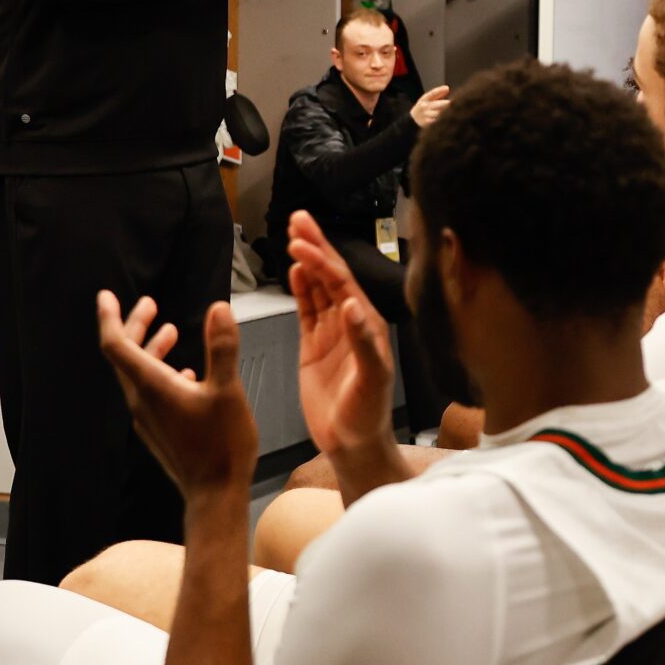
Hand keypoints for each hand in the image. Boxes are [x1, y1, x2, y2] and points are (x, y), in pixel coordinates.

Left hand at [96, 292, 256, 495]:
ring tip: (169, 332)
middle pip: (126, 356)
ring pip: (139, 374)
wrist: (215, 495)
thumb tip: (217, 309)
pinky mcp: (159, 429)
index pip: (117, 345)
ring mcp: (148, 418)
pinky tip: (188, 373)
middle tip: (147, 304)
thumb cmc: (222, 447)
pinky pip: (150, 393)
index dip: (110, 318)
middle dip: (134, 327)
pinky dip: (162, 372)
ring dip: (150, 349)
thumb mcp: (228, 391)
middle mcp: (142, 401)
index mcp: (152, 387)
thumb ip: (222, 348)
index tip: (106, 296)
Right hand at [282, 212, 401, 490]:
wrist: (353, 444)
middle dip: (315, 246)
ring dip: (307, 262)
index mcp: (366, 325)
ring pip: (318, 289)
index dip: (323, 260)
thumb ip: (362, 341)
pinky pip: (307, 311)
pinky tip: (294, 271)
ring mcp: (332, 334)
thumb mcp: (371, 378)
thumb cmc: (369, 415)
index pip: (342, 283)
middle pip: (331, 276)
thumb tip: (350, 306)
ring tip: (293, 235)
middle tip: (298, 220)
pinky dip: (301, 289)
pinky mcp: (314, 347)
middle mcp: (351, 324)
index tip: (302, 242)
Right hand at [408, 84, 451, 129]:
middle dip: (445, 104)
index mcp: (424, 99)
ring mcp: (425, 116)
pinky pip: (436, 122)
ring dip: (446, 113)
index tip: (447, 88)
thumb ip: (438, 93)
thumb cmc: (425, 107)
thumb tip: (447, 88)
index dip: (439, 90)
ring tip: (454, 111)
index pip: (432, 93)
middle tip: (455, 103)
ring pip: (437, 114)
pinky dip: (443, 120)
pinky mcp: (427, 124)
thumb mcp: (428, 98)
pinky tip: (450, 119)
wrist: (413, 119)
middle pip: (436, 104)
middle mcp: (424, 107)